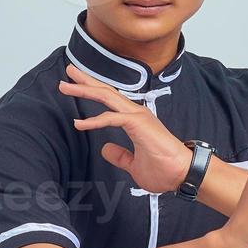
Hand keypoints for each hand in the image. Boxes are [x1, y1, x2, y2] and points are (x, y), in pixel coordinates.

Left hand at [59, 62, 190, 192]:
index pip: (110, 100)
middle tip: (68, 72)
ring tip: (65, 85)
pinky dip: (94, 121)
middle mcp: (135, 113)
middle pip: (106, 91)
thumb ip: (120, 156)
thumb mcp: (134, 165)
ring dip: (85, 89)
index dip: (92, 91)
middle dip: (85, 81)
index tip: (75, 87)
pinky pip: (111, 118)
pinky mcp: (138, 123)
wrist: (182, 174)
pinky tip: (79, 124)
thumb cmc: (164, 170)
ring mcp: (137, 116)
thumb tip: (106, 149)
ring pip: (106, 97)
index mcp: (135, 119)